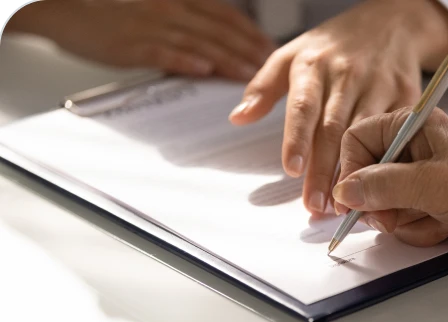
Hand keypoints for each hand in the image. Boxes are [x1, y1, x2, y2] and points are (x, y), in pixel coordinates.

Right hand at [7, 0, 275, 78]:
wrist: (62, 7)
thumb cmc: (108, 11)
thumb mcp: (153, 10)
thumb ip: (183, 22)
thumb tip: (210, 46)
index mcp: (176, 0)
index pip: (223, 15)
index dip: (250, 32)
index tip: (270, 48)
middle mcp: (168, 10)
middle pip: (218, 31)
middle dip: (248, 49)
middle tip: (271, 67)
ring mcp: (150, 27)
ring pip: (198, 44)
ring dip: (227, 60)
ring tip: (250, 75)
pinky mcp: (130, 45)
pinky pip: (162, 53)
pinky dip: (184, 61)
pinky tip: (203, 70)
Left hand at [229, 0, 447, 214]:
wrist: (391, 22)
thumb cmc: (334, 46)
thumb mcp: (291, 53)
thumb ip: (263, 88)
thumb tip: (238, 117)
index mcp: (314, 66)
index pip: (303, 106)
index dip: (297, 138)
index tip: (292, 169)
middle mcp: (347, 76)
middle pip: (333, 130)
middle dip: (324, 171)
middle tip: (315, 205)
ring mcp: (380, 85)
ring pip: (366, 136)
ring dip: (355, 172)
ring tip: (343, 205)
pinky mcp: (406, 96)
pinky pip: (396, 134)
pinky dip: (387, 162)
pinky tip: (377, 187)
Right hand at [333, 108, 447, 250]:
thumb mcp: (432, 183)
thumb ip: (384, 186)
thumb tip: (344, 191)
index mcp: (410, 126)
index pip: (357, 140)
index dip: (350, 170)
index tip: (351, 199)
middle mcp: (408, 150)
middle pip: (364, 178)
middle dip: (379, 204)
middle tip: (394, 217)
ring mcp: (415, 179)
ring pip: (381, 205)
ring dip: (403, 220)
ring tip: (433, 216)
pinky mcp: (422, 203)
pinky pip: (400, 221)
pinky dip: (419, 229)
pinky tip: (443, 223)